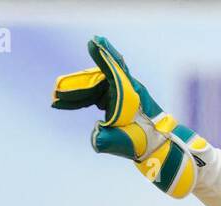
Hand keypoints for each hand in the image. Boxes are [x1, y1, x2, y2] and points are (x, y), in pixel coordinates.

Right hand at [52, 36, 207, 198]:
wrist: (164, 149)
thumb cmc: (149, 143)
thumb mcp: (129, 144)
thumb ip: (110, 141)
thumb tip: (95, 139)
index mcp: (133, 94)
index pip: (116, 70)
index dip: (104, 56)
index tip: (95, 41)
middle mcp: (128, 91)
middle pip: (98, 80)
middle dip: (76, 86)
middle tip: (56, 93)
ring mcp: (123, 95)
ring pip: (95, 89)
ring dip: (76, 95)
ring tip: (56, 102)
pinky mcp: (119, 103)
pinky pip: (97, 96)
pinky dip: (82, 100)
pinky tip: (66, 105)